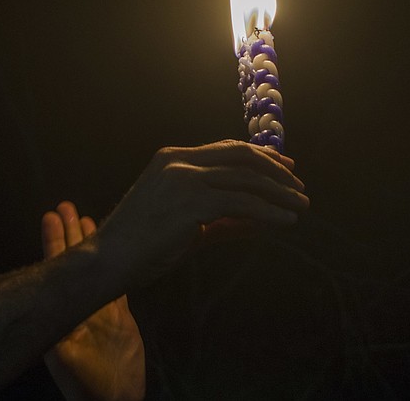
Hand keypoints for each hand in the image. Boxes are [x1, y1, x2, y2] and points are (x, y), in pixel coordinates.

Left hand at [42, 202, 144, 400]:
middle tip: (64, 205)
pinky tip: (114, 245)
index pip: (55, 268)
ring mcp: (98, 310)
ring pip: (93, 268)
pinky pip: (117, 281)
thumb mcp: (69, 362)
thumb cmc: (88, 387)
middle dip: (68, 233)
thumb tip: (49, 314)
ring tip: (83, 216)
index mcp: (62, 313)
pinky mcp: (119, 316)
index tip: (50, 215)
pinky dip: (115, 263)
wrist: (113, 400)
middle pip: (72, 261)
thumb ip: (60, 340)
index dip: (53, 242)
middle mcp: (77, 306)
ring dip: (88, 242)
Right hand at [96, 140, 308, 289]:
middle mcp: (179, 160)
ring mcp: (185, 177)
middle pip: (241, 155)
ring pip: (246, 178)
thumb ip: (224, 220)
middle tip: (298, 185)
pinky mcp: (191, 201)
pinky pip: (241, 202)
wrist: (108, 259)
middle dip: (275, 169)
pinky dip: (268, 211)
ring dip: (279, 192)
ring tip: (301, 206)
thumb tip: (262, 221)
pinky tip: (285, 221)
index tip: (285, 166)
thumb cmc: (142, 246)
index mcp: (173, 158)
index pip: (226, 150)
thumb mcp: (189, 226)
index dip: (260, 157)